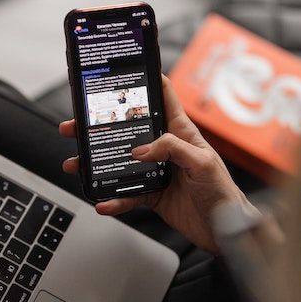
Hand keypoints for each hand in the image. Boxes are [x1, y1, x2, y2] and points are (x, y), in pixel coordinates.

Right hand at [59, 75, 255, 250]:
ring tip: (77, 165)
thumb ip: (173, 149)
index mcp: (181, 133)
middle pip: (128, 131)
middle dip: (100, 127)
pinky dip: (113, 199)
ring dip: (96, 164)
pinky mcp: (151, 194)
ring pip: (119, 163)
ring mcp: (155, 172)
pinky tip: (102, 202)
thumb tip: (141, 149)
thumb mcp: (202, 162)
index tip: (124, 71)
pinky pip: (126, 194)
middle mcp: (164, 149)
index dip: (147, 82)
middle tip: (76, 126)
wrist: (224, 230)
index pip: (163, 99)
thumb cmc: (222, 191)